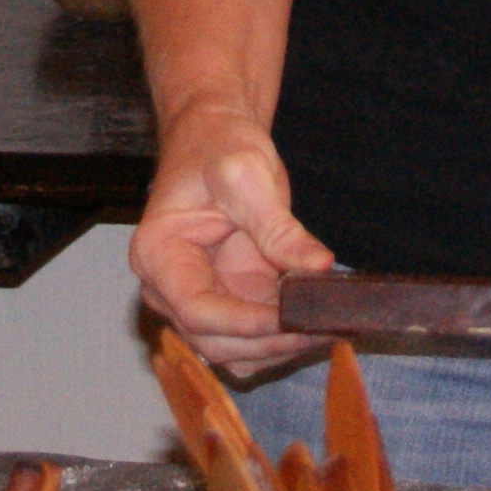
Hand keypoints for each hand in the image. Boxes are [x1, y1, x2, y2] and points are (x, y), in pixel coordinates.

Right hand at [125, 113, 333, 377]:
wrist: (216, 139)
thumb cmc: (217, 148)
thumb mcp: (246, 176)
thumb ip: (278, 226)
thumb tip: (318, 267)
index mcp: (159, 255)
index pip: (196, 310)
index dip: (244, 323)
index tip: (290, 319)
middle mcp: (171, 289)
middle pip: (216, 341)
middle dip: (272, 340)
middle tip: (326, 324)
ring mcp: (201, 299)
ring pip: (237, 351)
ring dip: (282, 347)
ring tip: (331, 325)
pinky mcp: (230, 301)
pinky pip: (254, 338)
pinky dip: (285, 338)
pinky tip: (321, 320)